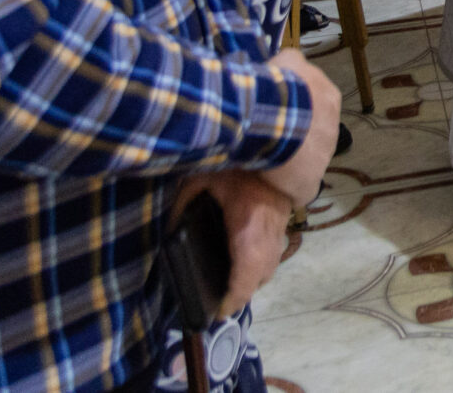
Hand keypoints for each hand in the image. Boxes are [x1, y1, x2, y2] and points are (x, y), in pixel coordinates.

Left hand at [172, 170, 294, 318]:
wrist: (282, 139)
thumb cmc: (238, 160)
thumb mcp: (200, 178)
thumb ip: (183, 204)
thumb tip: (170, 230)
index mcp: (247, 226)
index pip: (246, 275)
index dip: (232, 299)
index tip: (216, 312)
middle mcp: (268, 232)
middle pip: (261, 277)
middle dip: (241, 294)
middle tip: (218, 303)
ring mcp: (279, 226)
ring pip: (271, 265)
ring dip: (253, 280)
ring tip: (229, 286)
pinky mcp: (283, 218)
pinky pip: (274, 251)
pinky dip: (261, 263)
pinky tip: (243, 259)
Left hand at [259, 48, 343, 207]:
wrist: (274, 127)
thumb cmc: (289, 158)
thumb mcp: (302, 185)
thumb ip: (306, 185)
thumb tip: (303, 193)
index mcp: (332, 123)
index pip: (318, 130)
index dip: (299, 138)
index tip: (280, 147)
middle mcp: (330, 96)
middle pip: (309, 105)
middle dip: (292, 115)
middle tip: (267, 128)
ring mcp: (313, 74)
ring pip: (295, 84)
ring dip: (281, 93)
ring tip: (256, 108)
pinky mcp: (293, 59)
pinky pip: (283, 64)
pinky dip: (270, 72)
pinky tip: (254, 86)